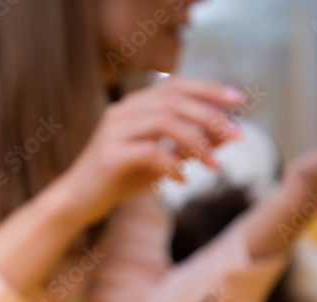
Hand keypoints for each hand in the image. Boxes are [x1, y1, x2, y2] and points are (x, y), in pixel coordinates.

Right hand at [56, 76, 244, 228]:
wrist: (77, 201)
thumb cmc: (119, 179)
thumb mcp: (161, 161)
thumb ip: (190, 146)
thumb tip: (227, 134)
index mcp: (133, 107)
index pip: (175, 85)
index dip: (208, 89)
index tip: (238, 101)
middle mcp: (122, 112)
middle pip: (174, 100)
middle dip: (210, 116)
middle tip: (237, 136)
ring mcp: (113, 132)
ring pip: (164, 121)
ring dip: (196, 142)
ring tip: (214, 165)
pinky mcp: (109, 155)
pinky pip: (149, 152)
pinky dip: (172, 164)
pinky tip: (182, 180)